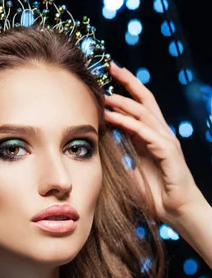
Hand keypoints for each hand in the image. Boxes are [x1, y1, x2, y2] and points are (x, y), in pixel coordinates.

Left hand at [104, 61, 201, 225]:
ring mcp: (165, 140)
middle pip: (145, 99)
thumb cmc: (156, 195)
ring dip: (123, 101)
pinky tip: (112, 116)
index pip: (139, 106)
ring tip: (104, 93)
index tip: (109, 76)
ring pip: (143, 112)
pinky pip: (144, 132)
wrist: (178, 211)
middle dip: (128, 82)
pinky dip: (127, 122)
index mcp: (152, 137)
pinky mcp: (167, 151)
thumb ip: (120, 160)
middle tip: (109, 66)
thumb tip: (99, 152)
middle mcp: (161, 134)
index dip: (126, 89)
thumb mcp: (131, 174)